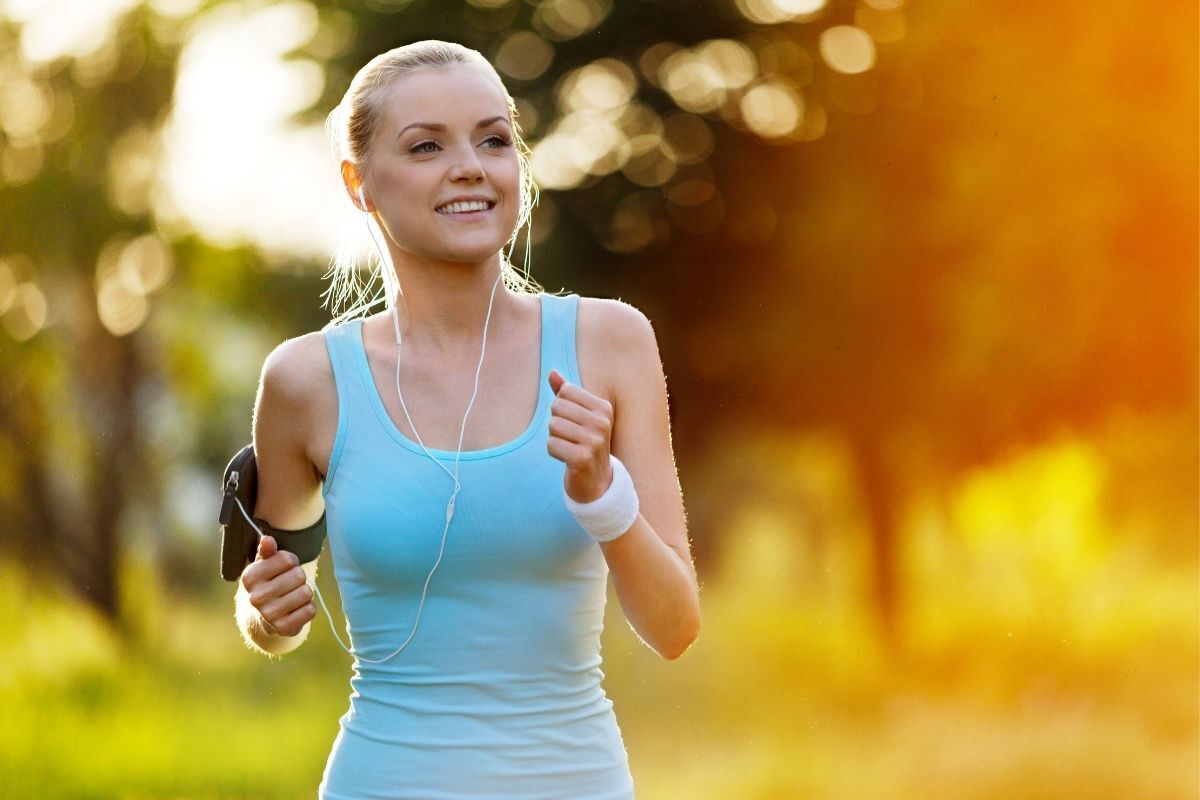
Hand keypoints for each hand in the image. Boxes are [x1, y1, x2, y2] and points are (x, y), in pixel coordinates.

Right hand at [240, 535, 315, 636]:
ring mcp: (268, 615)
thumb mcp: (264, 565)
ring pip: (306, 592)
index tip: (283, 569)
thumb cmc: (267, 583)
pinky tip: (296, 609)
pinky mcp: (283, 628)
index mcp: (250, 577)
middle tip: (289, 584)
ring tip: (292, 596)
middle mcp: (256, 597)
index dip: (291, 562)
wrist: (261, 618)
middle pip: (299, 576)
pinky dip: (308, 608)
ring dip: (304, 593)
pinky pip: (310, 610)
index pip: (287, 559)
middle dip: (299, 578)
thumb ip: (267, 551)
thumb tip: (267, 539)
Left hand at [547, 370, 614, 503]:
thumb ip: (566, 394)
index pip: (565, 391)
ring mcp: (594, 441)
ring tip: (569, 448)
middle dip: (557, 423)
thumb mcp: (580, 417)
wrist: (597, 483)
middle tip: (571, 438)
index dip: (561, 407)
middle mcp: (602, 422)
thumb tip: (552, 372)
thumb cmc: (585, 444)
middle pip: (557, 407)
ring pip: (553, 426)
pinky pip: (551, 444)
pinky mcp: (583, 458)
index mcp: (603, 408)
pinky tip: (567, 459)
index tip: (574, 423)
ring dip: (555, 438)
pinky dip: (554, 452)